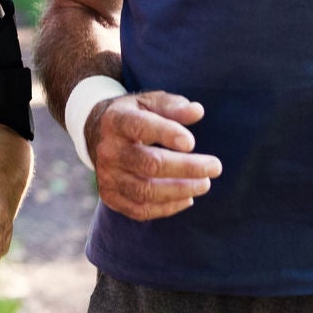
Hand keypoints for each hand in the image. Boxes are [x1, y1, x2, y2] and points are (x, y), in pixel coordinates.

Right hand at [88, 91, 221, 221]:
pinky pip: (140, 210)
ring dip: (179, 191)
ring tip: (204, 184)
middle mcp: (108, 150)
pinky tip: (187, 199)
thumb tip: (197, 111)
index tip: (191, 143)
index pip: (141, 127)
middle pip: (148, 164)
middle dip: (186, 168)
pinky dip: (167, 208)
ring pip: (145, 191)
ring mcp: (107, 176)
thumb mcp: (149, 102)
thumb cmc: (133, 116)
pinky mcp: (110, 196)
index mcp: (116, 121)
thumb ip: (172, 106)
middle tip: (215, 167)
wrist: (97, 135)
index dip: (167, 134)